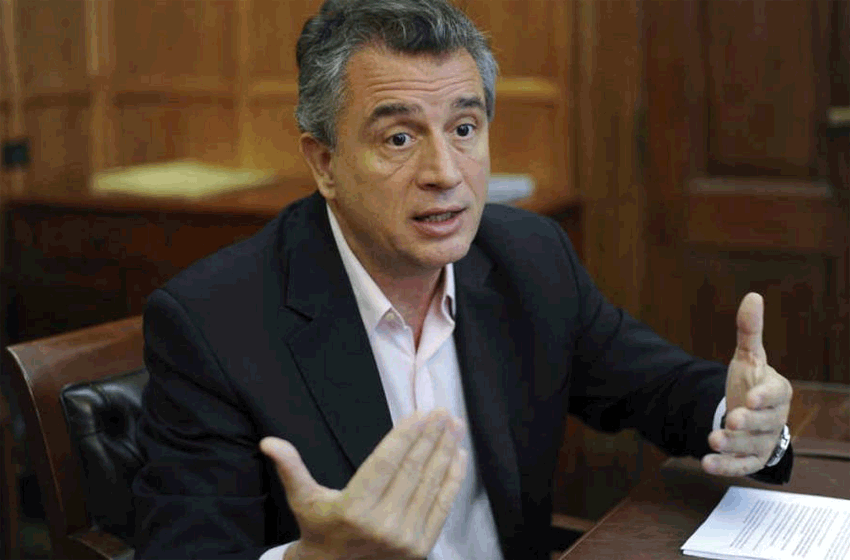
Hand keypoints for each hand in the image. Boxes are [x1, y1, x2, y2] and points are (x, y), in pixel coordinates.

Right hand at [260, 410, 467, 559]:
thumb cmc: (320, 529)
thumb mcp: (303, 499)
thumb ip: (290, 468)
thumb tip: (269, 442)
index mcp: (353, 508)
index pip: (387, 462)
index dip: (407, 435)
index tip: (422, 413)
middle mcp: (381, 524)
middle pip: (412, 469)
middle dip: (431, 436)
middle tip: (444, 411)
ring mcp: (404, 538)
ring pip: (430, 485)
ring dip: (445, 452)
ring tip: (455, 427)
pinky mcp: (421, 548)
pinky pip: (441, 506)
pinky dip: (452, 480)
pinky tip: (459, 457)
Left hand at [702, 292, 792, 476]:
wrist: (751, 415)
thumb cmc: (751, 382)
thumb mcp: (748, 357)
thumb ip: (749, 331)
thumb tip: (752, 296)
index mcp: (777, 392)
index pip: (775, 395)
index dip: (763, 397)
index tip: (750, 398)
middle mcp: (774, 419)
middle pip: (763, 423)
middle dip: (746, 423)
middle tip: (730, 420)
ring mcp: (763, 441)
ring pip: (750, 445)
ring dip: (731, 444)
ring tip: (712, 439)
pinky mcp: (750, 459)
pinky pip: (740, 465)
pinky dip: (724, 466)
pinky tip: (706, 463)